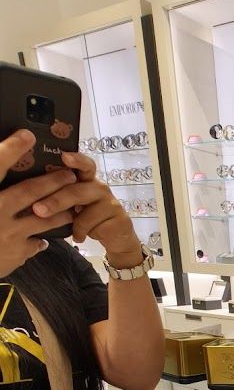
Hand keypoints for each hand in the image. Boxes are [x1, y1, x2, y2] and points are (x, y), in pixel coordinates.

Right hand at [0, 130, 78, 276]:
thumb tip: (6, 162)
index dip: (11, 149)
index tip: (27, 136)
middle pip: (29, 192)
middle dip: (52, 181)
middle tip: (68, 175)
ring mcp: (8, 234)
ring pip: (44, 219)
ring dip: (61, 211)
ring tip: (71, 205)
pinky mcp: (17, 253)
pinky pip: (37, 242)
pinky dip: (42, 237)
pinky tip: (45, 236)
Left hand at [31, 151, 141, 263]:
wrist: (117, 237)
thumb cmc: (90, 218)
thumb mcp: (74, 206)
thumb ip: (61, 195)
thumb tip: (31, 194)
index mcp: (87, 180)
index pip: (84, 165)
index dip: (76, 160)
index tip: (64, 156)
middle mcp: (100, 188)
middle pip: (76, 191)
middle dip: (55, 201)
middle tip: (38, 210)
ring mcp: (111, 203)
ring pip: (84, 211)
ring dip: (70, 222)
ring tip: (66, 231)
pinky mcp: (119, 218)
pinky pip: (92, 226)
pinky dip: (81, 233)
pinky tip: (80, 237)